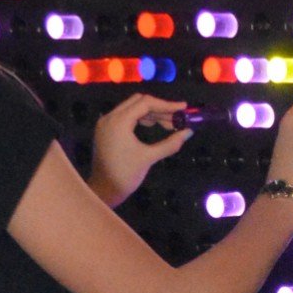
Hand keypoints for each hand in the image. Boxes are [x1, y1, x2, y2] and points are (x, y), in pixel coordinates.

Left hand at [91, 92, 189, 208]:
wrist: (103, 191)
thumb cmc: (126, 175)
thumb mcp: (149, 158)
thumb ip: (170, 143)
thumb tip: (188, 132)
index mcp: (119, 121)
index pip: (146, 103)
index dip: (167, 104)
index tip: (183, 108)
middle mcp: (110, 117)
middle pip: (138, 101)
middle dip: (159, 108)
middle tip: (176, 118)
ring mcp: (106, 122)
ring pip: (132, 108)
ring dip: (150, 113)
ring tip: (168, 124)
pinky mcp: (106, 129)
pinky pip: (125, 116)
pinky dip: (140, 118)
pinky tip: (152, 125)